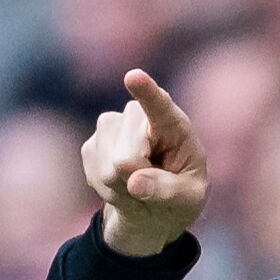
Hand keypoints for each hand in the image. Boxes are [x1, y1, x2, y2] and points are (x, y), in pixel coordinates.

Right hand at [82, 69, 209, 255]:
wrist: (155, 202)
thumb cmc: (180, 194)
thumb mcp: (189, 198)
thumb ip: (168, 190)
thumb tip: (135, 183)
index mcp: (172, 123)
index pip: (158, 104)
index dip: (145, 91)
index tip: (134, 77)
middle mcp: (137, 116)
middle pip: (125, 159)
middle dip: (136, 182)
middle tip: (153, 185)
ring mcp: (109, 127)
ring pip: (108, 172)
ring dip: (124, 190)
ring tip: (139, 186)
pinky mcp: (91, 145)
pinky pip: (96, 178)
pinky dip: (111, 192)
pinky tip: (123, 187)